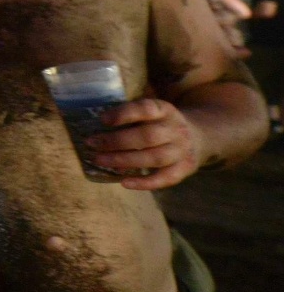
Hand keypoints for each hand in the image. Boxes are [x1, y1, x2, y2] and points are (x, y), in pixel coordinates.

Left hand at [83, 98, 201, 189]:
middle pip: (147, 136)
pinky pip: (165, 178)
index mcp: (166, 110)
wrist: (200, 136)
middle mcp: (176, 129)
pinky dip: (144, 182)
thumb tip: (95, 126)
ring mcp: (183, 150)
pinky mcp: (185, 168)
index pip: (147, 108)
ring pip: (154, 158)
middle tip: (92, 144)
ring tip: (100, 161)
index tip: (102, 120)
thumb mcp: (153, 112)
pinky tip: (124, 182)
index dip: (124, 114)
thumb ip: (131, 115)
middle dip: (117, 141)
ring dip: (124, 161)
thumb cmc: (162, 124)